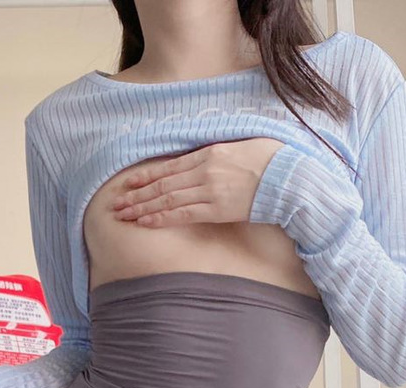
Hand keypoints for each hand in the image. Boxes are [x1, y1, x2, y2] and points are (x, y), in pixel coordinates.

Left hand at [111, 138, 284, 226]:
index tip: (128, 181)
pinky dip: (161, 217)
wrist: (289, 177)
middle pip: (162, 183)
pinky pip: (182, 214)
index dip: (146, 175)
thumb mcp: (241, 147)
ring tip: (124, 215)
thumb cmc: (271, 160)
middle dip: (137, 194)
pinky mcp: (216, 209)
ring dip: (143, 207)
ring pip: (167, 199)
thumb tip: (205, 162)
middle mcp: (204, 170)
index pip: (169, 166)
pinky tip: (145, 222)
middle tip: (116, 203)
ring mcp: (209, 190)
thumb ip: (219, 155)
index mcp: (209, 153)